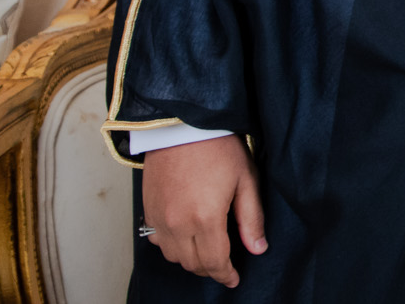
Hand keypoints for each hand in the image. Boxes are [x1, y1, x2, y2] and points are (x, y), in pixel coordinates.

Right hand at [140, 134, 266, 286]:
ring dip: (190, 260)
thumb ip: (251, 218)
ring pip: (173, 256)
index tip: (234, 279)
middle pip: (192, 264)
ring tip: (207, 252)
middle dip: (210, 269)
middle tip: (225, 266)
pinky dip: (172, 247)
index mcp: (205, 218)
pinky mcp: (147, 210)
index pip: (215, 261)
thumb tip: (258, 248)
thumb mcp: (246, 180)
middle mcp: (177, 224)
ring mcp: (158, 219)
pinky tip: (185, 237)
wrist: (183, 125)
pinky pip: (157, 241)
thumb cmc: (219, 148)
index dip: (226, 275)